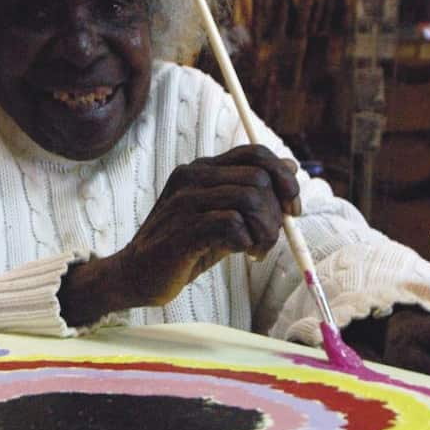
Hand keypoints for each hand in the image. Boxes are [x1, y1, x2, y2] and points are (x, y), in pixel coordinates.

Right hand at [117, 144, 299, 307]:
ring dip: (265, 231)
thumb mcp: (222, 215)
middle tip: (269, 239)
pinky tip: (241, 253)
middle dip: (277, 212)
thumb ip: (251, 192)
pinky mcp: (183, 229)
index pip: (256, 154)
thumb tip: (291, 166)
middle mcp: (192, 177)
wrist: (137, 275)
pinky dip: (247, 242)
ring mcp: (185, 201)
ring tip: (257, 250)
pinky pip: (233, 225)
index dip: (284, 178)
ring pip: (250, 199)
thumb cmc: (184, 247)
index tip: (292, 208)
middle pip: (259, 178)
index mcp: (202, 169)